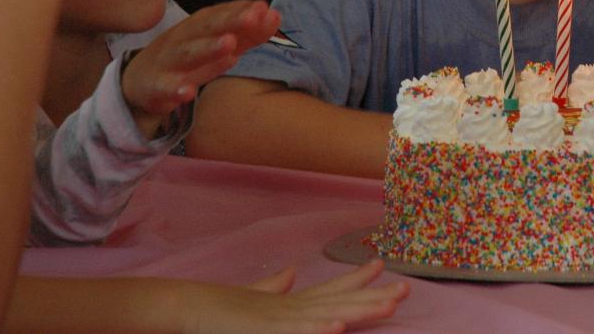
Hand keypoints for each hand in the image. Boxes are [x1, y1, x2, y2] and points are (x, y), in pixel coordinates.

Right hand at [122, 0, 280, 136]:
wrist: (141, 81)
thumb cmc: (189, 58)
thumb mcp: (217, 43)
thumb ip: (247, 33)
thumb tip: (275, 15)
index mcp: (199, 26)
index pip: (222, 14)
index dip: (242, 10)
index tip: (265, 8)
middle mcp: (184, 39)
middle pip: (207, 27)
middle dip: (231, 21)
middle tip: (253, 17)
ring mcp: (169, 62)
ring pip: (189, 54)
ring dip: (208, 48)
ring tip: (229, 46)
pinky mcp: (157, 88)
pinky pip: (165, 89)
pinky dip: (176, 90)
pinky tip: (188, 93)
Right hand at [184, 260, 408, 333]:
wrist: (186, 306)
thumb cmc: (218, 308)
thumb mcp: (252, 299)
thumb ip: (272, 287)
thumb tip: (289, 272)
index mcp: (290, 303)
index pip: (331, 289)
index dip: (358, 280)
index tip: (381, 266)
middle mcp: (292, 306)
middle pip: (339, 300)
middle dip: (374, 296)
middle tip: (406, 288)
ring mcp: (280, 318)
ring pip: (328, 314)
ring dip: (359, 310)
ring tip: (389, 305)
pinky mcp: (265, 329)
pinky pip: (295, 332)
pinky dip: (316, 330)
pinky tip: (337, 329)